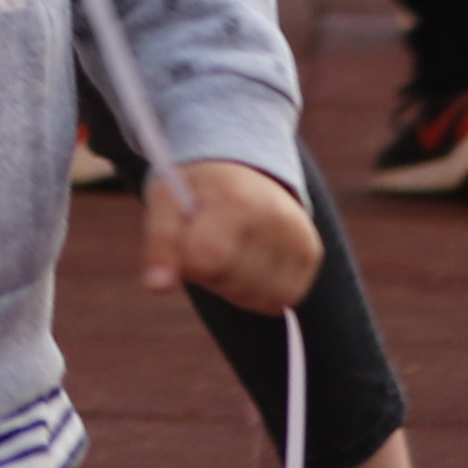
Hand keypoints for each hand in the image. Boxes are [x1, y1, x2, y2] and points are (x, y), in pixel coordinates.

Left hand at [147, 156, 319, 312]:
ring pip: (256, 298)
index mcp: (237, 199)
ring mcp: (299, 236)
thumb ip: (159, 243)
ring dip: (233, 286)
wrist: (243, 167)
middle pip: (231, 283)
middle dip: (210, 272)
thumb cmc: (198, 189)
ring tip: (229, 247)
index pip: (206, 260)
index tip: (186, 234)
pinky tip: (249, 260)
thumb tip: (156, 288)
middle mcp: (277, 217)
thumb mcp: (167, 201)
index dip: (188, 259)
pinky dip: (257, 291)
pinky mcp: (311, 254)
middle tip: (209, 236)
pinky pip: (278, 300)